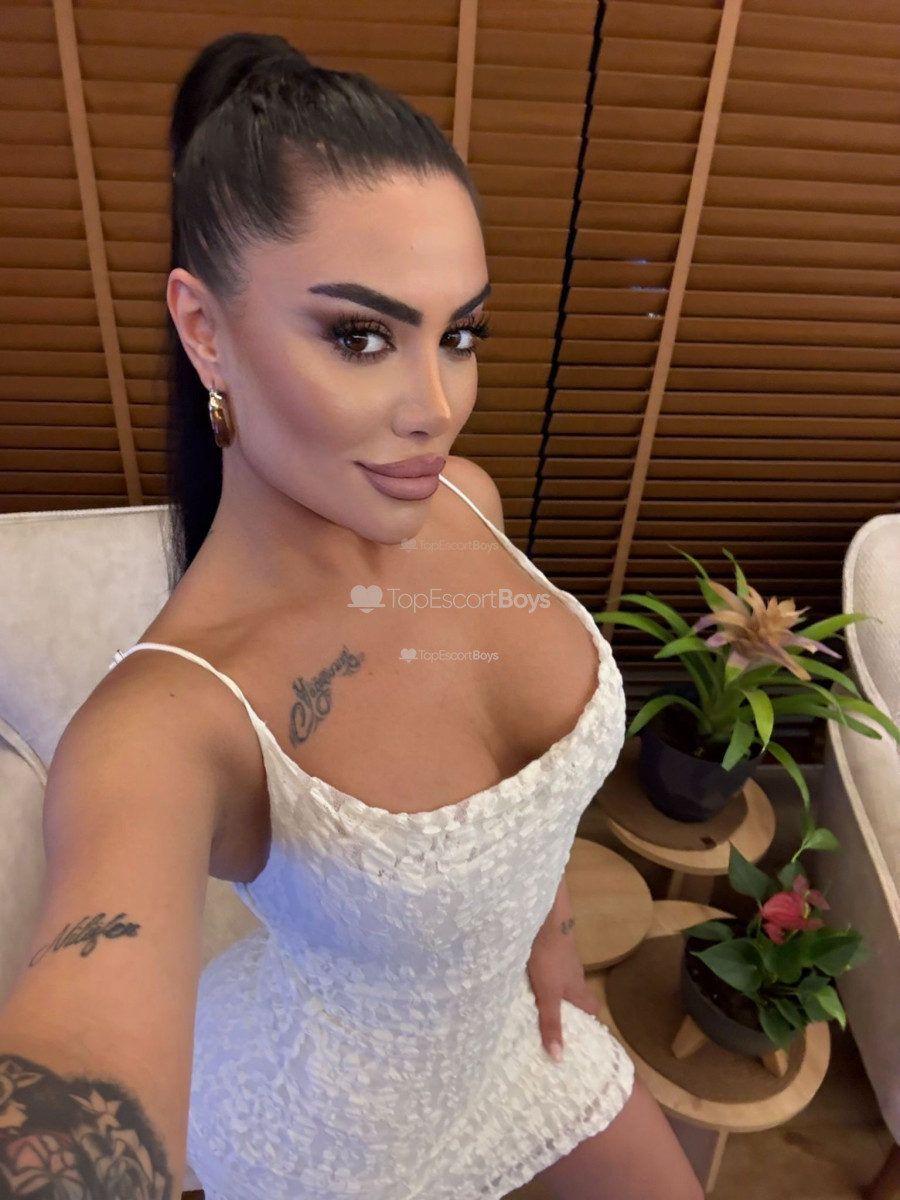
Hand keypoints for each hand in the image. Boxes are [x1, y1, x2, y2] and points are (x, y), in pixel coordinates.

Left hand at [526, 915, 600, 1062]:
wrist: (545, 918)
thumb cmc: (550, 959)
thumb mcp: (548, 995)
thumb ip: (551, 1023)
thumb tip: (559, 1058)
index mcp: (578, 988)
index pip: (593, 1007)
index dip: (589, 1019)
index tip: (579, 1031)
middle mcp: (574, 974)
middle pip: (577, 993)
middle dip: (568, 1005)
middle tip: (553, 1020)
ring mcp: (563, 958)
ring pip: (562, 978)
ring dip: (553, 989)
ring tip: (536, 1001)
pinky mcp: (550, 945)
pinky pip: (550, 964)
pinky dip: (543, 972)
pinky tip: (529, 974)